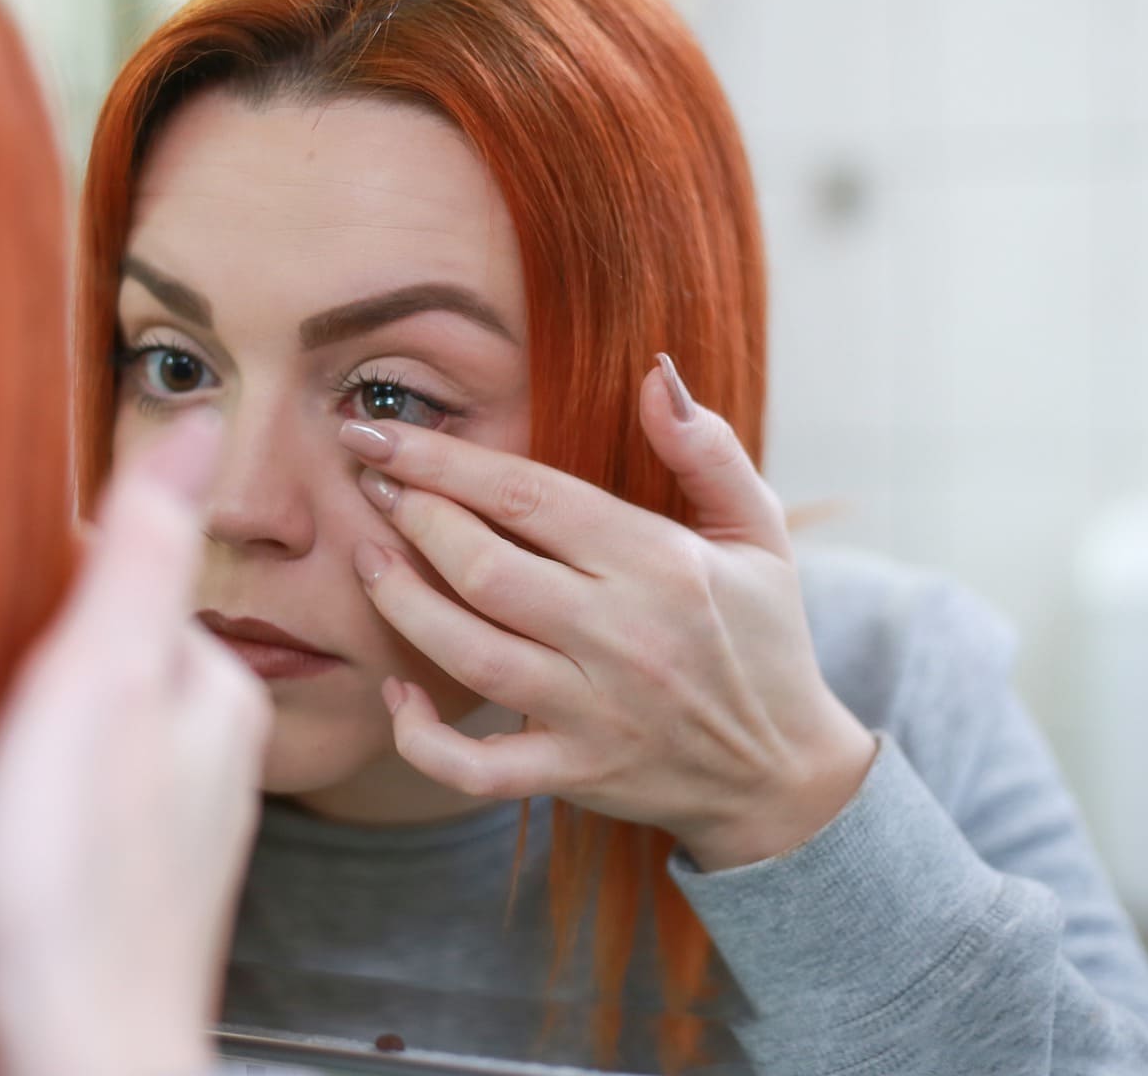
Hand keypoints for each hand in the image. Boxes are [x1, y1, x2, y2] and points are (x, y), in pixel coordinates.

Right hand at [0, 411, 271, 1075]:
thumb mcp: (98, 679)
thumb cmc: (74, 884)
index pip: (123, 580)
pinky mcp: (118, 878)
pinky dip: (19, 797)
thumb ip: (141, 555)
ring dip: (17, 730)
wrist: (69, 1054)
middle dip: (28, 663)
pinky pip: (65, 798)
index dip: (37, 592)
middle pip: (101, 653)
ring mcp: (165, 817)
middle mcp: (208, 747)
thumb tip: (195, 425)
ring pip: (80, 727)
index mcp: (213, 686)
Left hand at [344, 355, 873, 871]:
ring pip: (470, 656)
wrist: (784, 773)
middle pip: (486, 569)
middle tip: (368, 482)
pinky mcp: (575, 773)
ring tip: (363, 559)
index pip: (529, 496)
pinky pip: (479, 767)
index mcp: (661, 563)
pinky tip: (395, 694)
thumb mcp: (758, 531)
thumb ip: (707, 449)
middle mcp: (623, 636)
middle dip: (413, 518)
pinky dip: (423, 739)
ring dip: (400, 605)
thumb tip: (657, 374)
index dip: (443, 460)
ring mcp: (596, 712)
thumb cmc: (762, 637)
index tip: (380, 434)